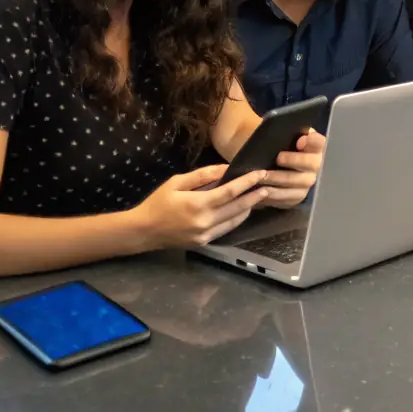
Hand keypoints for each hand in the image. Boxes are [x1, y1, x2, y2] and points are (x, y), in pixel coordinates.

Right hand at [135, 164, 269, 248]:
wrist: (144, 231)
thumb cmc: (158, 202)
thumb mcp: (177, 182)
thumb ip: (202, 175)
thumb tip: (225, 168)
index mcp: (198, 204)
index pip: (230, 192)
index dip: (247, 182)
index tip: (261, 173)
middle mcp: (205, 221)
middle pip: (238, 207)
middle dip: (255, 195)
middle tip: (268, 183)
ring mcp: (206, 235)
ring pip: (235, 220)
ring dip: (249, 207)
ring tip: (260, 195)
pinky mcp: (205, 242)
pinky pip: (227, 229)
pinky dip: (237, 218)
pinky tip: (243, 209)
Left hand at [256, 129, 325, 209]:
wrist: (272, 165)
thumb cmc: (277, 147)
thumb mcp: (280, 137)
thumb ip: (282, 133)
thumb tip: (279, 130)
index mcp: (312, 146)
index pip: (319, 141)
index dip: (312, 141)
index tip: (300, 141)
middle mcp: (315, 164)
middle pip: (311, 163)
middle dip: (294, 160)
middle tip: (278, 158)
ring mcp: (308, 182)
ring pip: (299, 183)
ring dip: (279, 180)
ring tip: (262, 177)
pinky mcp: (298, 196)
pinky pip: (289, 198)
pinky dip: (275, 195)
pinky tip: (261, 191)